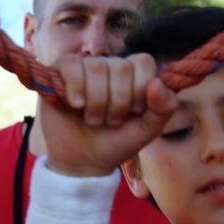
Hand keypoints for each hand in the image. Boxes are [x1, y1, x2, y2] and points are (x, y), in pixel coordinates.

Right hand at [41, 53, 176, 176]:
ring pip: (97, 66)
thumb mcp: (147, 130)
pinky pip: (70, 64)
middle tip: (111, 121)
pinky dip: (75, 87)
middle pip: (121, 66)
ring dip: (97, 101)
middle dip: (118, 101)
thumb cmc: (115, 143)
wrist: (82, 161)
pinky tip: (75, 105)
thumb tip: (157, 82)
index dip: (140, 88)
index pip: (144, 62)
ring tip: (93, 120)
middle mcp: (109, 67)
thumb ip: (164, 107)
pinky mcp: (60, 72)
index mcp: (133, 76)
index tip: (134, 111)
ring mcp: (84, 68)